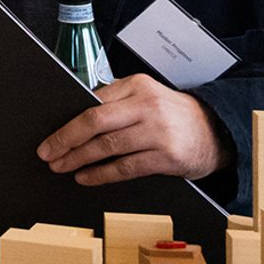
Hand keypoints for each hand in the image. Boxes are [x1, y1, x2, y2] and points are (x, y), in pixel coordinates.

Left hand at [37, 74, 227, 184]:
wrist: (215, 132)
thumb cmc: (172, 115)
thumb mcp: (146, 98)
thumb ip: (116, 103)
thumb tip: (75, 120)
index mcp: (136, 86)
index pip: (92, 103)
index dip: (67, 122)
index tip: (49, 136)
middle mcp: (146, 106)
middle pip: (95, 122)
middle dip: (66, 140)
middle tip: (47, 152)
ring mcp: (158, 131)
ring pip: (107, 146)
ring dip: (79, 159)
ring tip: (61, 166)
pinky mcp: (166, 156)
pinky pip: (125, 167)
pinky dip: (101, 174)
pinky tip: (86, 177)